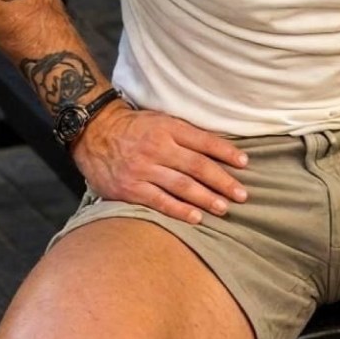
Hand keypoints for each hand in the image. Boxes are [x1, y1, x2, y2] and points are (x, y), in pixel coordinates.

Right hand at [70, 102, 248, 224]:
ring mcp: (143, 169)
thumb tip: (217, 149)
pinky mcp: (130, 188)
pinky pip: (159, 201)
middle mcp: (158, 148)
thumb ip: (185, 135)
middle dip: (222, 181)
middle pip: (197, 166)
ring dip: (206, 198)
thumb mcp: (161, 121)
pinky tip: (197, 217)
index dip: (226, 152)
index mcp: (168, 128)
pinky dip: (180, 210)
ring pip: (182, 186)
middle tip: (242, 194)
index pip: (204, 141)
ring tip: (224, 207)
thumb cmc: (134, 127)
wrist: (95, 131)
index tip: (244, 163)